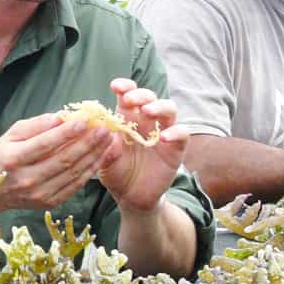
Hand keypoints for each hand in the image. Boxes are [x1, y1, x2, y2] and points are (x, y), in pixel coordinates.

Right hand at [0, 113, 111, 211]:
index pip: (44, 144)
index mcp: (13, 159)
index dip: (66, 133)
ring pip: (72, 173)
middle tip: (103, 129)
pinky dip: (89, 171)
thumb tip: (61, 117)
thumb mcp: (11, 134)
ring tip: (107, 140)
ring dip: (93, 156)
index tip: (84, 121)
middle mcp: (27, 179)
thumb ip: (36, 125)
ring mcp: (39, 194)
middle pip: (63, 160)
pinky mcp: (49, 203)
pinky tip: (100, 157)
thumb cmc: (3, 155)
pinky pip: (74, 186)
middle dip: (87, 143)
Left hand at [96, 79, 186, 211]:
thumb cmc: (116, 173)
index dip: (125, 87)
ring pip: (169, 109)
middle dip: (140, 94)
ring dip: (159, 106)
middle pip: (150, 97)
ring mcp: (163, 133)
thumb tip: (101, 132)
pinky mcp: (175, 148)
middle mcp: (146, 122)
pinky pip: (182, 134)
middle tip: (129, 99)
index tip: (115, 86)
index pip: (128, 95)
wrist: (131, 197)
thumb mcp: (104, 160)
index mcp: (127, 119)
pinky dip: (175, 132)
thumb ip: (103, 146)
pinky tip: (163, 137)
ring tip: (148, 111)